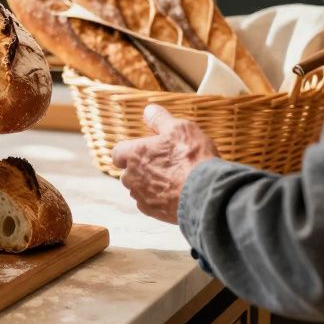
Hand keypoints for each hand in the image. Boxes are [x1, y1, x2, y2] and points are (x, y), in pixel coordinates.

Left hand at [111, 105, 218, 223]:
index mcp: (134, 154)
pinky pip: (149, 204)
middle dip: (141, 168)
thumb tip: (148, 110)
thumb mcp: (179, 128)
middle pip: (128, 172)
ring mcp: (141, 196)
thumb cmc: (192, 158)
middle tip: (163, 164)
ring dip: (149, 184)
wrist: (205, 193)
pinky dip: (158, 199)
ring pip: (138, 189)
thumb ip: (160, 119)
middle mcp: (131, 177)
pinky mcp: (152, 212)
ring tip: (172, 180)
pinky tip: (175, 194)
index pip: (117, 152)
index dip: (128, 151)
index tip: (140, 150)